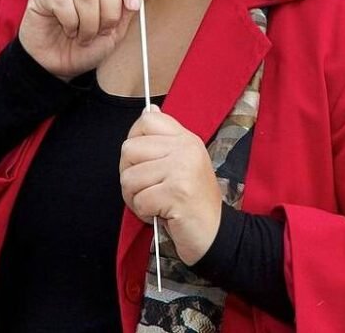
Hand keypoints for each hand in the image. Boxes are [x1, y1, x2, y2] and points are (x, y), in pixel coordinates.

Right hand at [18, 0, 155, 80]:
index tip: (134, 7)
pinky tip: (69, 30)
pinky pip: (63, 2)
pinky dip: (71, 23)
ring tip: (84, 35)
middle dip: (110, 14)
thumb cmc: (86, 47)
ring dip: (90, 24)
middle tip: (102, 31)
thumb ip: (131, 5)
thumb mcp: (116, 30)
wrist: (58, 67)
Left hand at [120, 106, 222, 265]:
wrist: (215, 233)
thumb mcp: (183, 163)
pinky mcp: (177, 193)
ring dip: (135, 198)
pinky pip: (139, 200)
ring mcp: (182, 169)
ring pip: (130, 177)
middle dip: (129, 175)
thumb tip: (148, 110)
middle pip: (129, 149)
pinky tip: (160, 214)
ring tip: (154, 204)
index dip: (134, 140)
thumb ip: (164, 139)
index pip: (147, 120)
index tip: (141, 160)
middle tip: (146, 190)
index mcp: (186, 139)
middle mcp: (186, 149)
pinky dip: (144, 213)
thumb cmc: (193, 202)